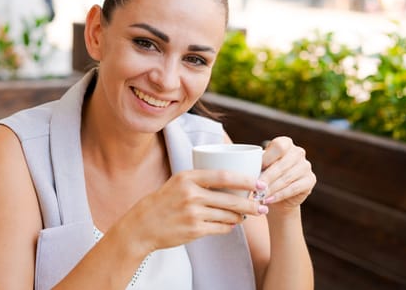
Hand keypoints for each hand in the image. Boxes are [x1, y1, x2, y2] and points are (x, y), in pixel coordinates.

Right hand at [121, 169, 268, 252]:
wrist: (142, 225)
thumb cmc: (163, 202)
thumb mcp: (178, 182)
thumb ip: (201, 179)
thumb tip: (233, 180)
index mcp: (187, 177)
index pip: (223, 175)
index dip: (245, 179)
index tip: (259, 183)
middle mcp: (190, 194)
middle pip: (230, 199)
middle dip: (251, 204)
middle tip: (262, 206)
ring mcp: (192, 213)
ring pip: (227, 215)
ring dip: (240, 217)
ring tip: (245, 215)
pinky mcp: (194, 230)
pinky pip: (220, 228)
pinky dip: (228, 226)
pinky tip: (229, 224)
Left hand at [259, 137, 315, 212]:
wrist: (278, 196)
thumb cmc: (265, 176)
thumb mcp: (259, 167)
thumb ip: (255, 163)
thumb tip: (243, 166)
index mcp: (285, 143)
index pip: (278, 147)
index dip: (267, 158)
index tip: (255, 169)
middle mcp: (298, 152)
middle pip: (282, 165)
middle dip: (266, 178)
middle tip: (254, 188)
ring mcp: (306, 166)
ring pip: (287, 178)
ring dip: (271, 189)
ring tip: (259, 196)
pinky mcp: (310, 180)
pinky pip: (293, 188)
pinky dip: (279, 195)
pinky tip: (268, 200)